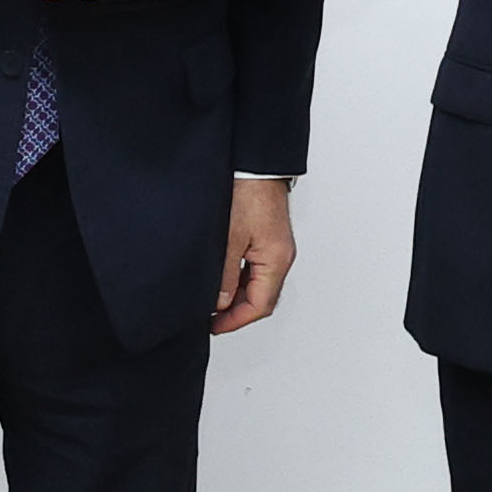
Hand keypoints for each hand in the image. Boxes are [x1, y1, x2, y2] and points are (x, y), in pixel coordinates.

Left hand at [213, 178, 298, 333]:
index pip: (260, 305)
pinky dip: (240, 280)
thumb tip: (219, 303)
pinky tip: (221, 278)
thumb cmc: (248, 193)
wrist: (256, 165)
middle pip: (262, 298)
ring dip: (237, 296)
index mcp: (276, 260)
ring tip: (212, 300)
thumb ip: (224, 275)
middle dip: (237, 312)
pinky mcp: (269, 239)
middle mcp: (281, 257)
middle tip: (210, 318)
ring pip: (259, 284)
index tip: (214, 326)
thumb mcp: (230, 238)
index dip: (235, 321)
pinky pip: (257, 269)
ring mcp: (277, 248)